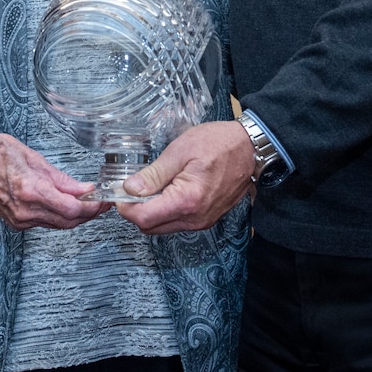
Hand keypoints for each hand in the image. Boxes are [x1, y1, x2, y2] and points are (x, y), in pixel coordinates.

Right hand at [0, 127, 107, 229]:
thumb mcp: (34, 158)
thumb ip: (61, 178)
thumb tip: (83, 188)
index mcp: (31, 190)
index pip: (72, 209)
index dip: (93, 207)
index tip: (103, 199)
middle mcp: (25, 210)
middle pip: (68, 221)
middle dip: (89, 214)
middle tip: (102, 202)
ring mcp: (20, 219)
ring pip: (58, 225)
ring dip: (76, 216)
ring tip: (88, 202)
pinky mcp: (17, 222)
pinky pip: (46, 223)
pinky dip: (60, 216)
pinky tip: (67, 205)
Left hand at [119, 120, 252, 234]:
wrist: (251, 149)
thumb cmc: (219, 144)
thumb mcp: (179, 152)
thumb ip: (153, 174)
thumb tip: (129, 189)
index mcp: (186, 201)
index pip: (143, 218)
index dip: (125, 207)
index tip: (120, 191)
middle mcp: (194, 218)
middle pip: (149, 227)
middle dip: (135, 210)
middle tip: (131, 187)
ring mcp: (202, 221)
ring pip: (162, 227)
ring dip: (150, 212)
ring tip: (150, 186)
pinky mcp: (206, 219)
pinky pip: (176, 222)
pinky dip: (165, 211)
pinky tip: (166, 190)